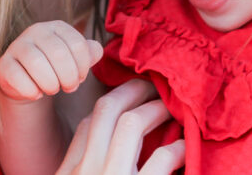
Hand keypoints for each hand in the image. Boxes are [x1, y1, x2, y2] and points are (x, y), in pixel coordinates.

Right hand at [0, 20, 102, 101]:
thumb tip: (97, 50)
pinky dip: (31, 90)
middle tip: (69, 88)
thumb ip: (89, 53)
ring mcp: (17, 46)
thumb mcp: (75, 59)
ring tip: (53, 89)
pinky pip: (17, 77)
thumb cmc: (55, 68)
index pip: (78, 44)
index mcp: (57, 26)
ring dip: (50, 84)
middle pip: (59, 54)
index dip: (83, 67)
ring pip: (37, 64)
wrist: (28, 81)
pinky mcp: (3, 64)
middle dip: (68, 77)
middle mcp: (36, 31)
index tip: (80, 78)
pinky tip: (36, 93)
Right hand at [57, 79, 185, 174]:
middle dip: (134, 91)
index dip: (110, 105)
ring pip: (131, 124)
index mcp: (67, 173)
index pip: (85, 124)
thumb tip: (112, 142)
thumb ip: (89, 169)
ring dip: (156, 110)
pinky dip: (176, 148)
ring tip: (173, 109)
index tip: (130, 100)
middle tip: (155, 86)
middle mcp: (85, 172)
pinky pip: (161, 158)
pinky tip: (184, 147)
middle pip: (106, 110)